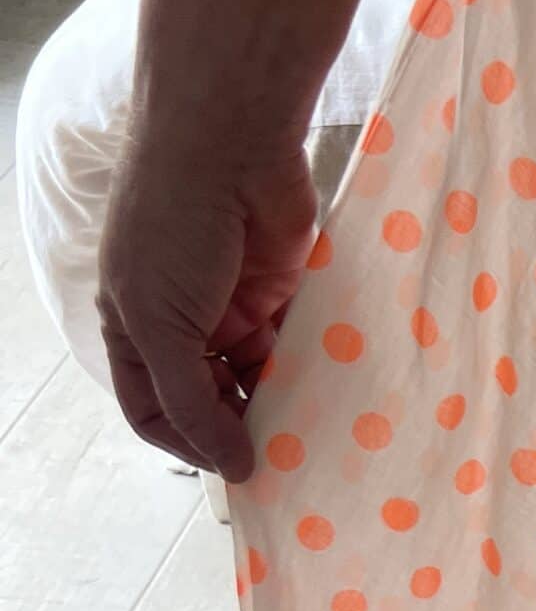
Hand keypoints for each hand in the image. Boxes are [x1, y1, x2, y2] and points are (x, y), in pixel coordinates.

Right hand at [96, 123, 320, 481]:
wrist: (229, 143)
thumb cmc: (174, 225)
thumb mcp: (159, 323)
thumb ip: (189, 398)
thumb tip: (231, 466)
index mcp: (133, 326)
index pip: (152, 408)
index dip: (187, 443)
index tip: (234, 467)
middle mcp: (179, 321)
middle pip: (207, 398)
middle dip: (238, 427)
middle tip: (280, 457)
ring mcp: (229, 305)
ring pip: (253, 376)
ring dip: (276, 404)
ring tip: (308, 431)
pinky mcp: (278, 288)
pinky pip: (292, 344)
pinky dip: (305, 371)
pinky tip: (327, 393)